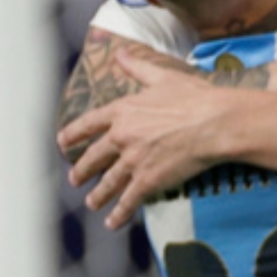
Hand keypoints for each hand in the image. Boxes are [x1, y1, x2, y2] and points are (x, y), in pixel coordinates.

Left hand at [59, 47, 235, 227]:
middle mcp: (122, 136)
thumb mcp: (163, 77)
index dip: (73, 134)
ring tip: (92, 202)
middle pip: (94, 157)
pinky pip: (129, 200)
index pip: (88, 124)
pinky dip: (119, 213)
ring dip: (98, 195)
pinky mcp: (148, 180)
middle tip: (75, 179)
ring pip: (108, 182)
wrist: (214, 122)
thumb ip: (137, 67)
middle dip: (82, 170)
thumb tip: (120, 53)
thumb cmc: (194, 97)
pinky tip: (112, 222)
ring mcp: (133, 160)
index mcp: (123, 110)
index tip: (62, 143)